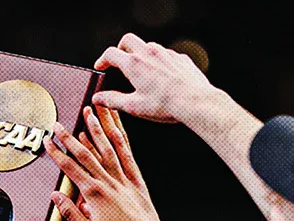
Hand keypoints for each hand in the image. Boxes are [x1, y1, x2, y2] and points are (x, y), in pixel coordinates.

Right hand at [44, 106, 167, 220]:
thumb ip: (70, 213)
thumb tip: (56, 196)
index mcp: (94, 195)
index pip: (70, 168)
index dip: (56, 152)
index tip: (47, 141)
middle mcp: (108, 182)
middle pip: (85, 153)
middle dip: (70, 136)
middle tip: (59, 123)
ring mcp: (124, 179)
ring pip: (108, 148)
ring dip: (97, 128)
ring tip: (90, 112)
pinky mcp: (136, 180)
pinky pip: (128, 155)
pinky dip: (121, 139)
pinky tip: (116, 128)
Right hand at [93, 33, 214, 123]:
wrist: (195, 101)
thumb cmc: (164, 105)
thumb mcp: (134, 106)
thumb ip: (113, 100)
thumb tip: (98, 98)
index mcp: (134, 64)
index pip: (111, 54)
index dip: (103, 60)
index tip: (101, 67)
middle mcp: (149, 53)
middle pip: (128, 40)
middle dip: (121, 48)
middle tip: (119, 60)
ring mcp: (166, 54)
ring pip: (149, 46)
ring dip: (141, 55)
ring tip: (142, 71)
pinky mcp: (180, 58)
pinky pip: (167, 55)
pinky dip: (160, 62)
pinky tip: (163, 76)